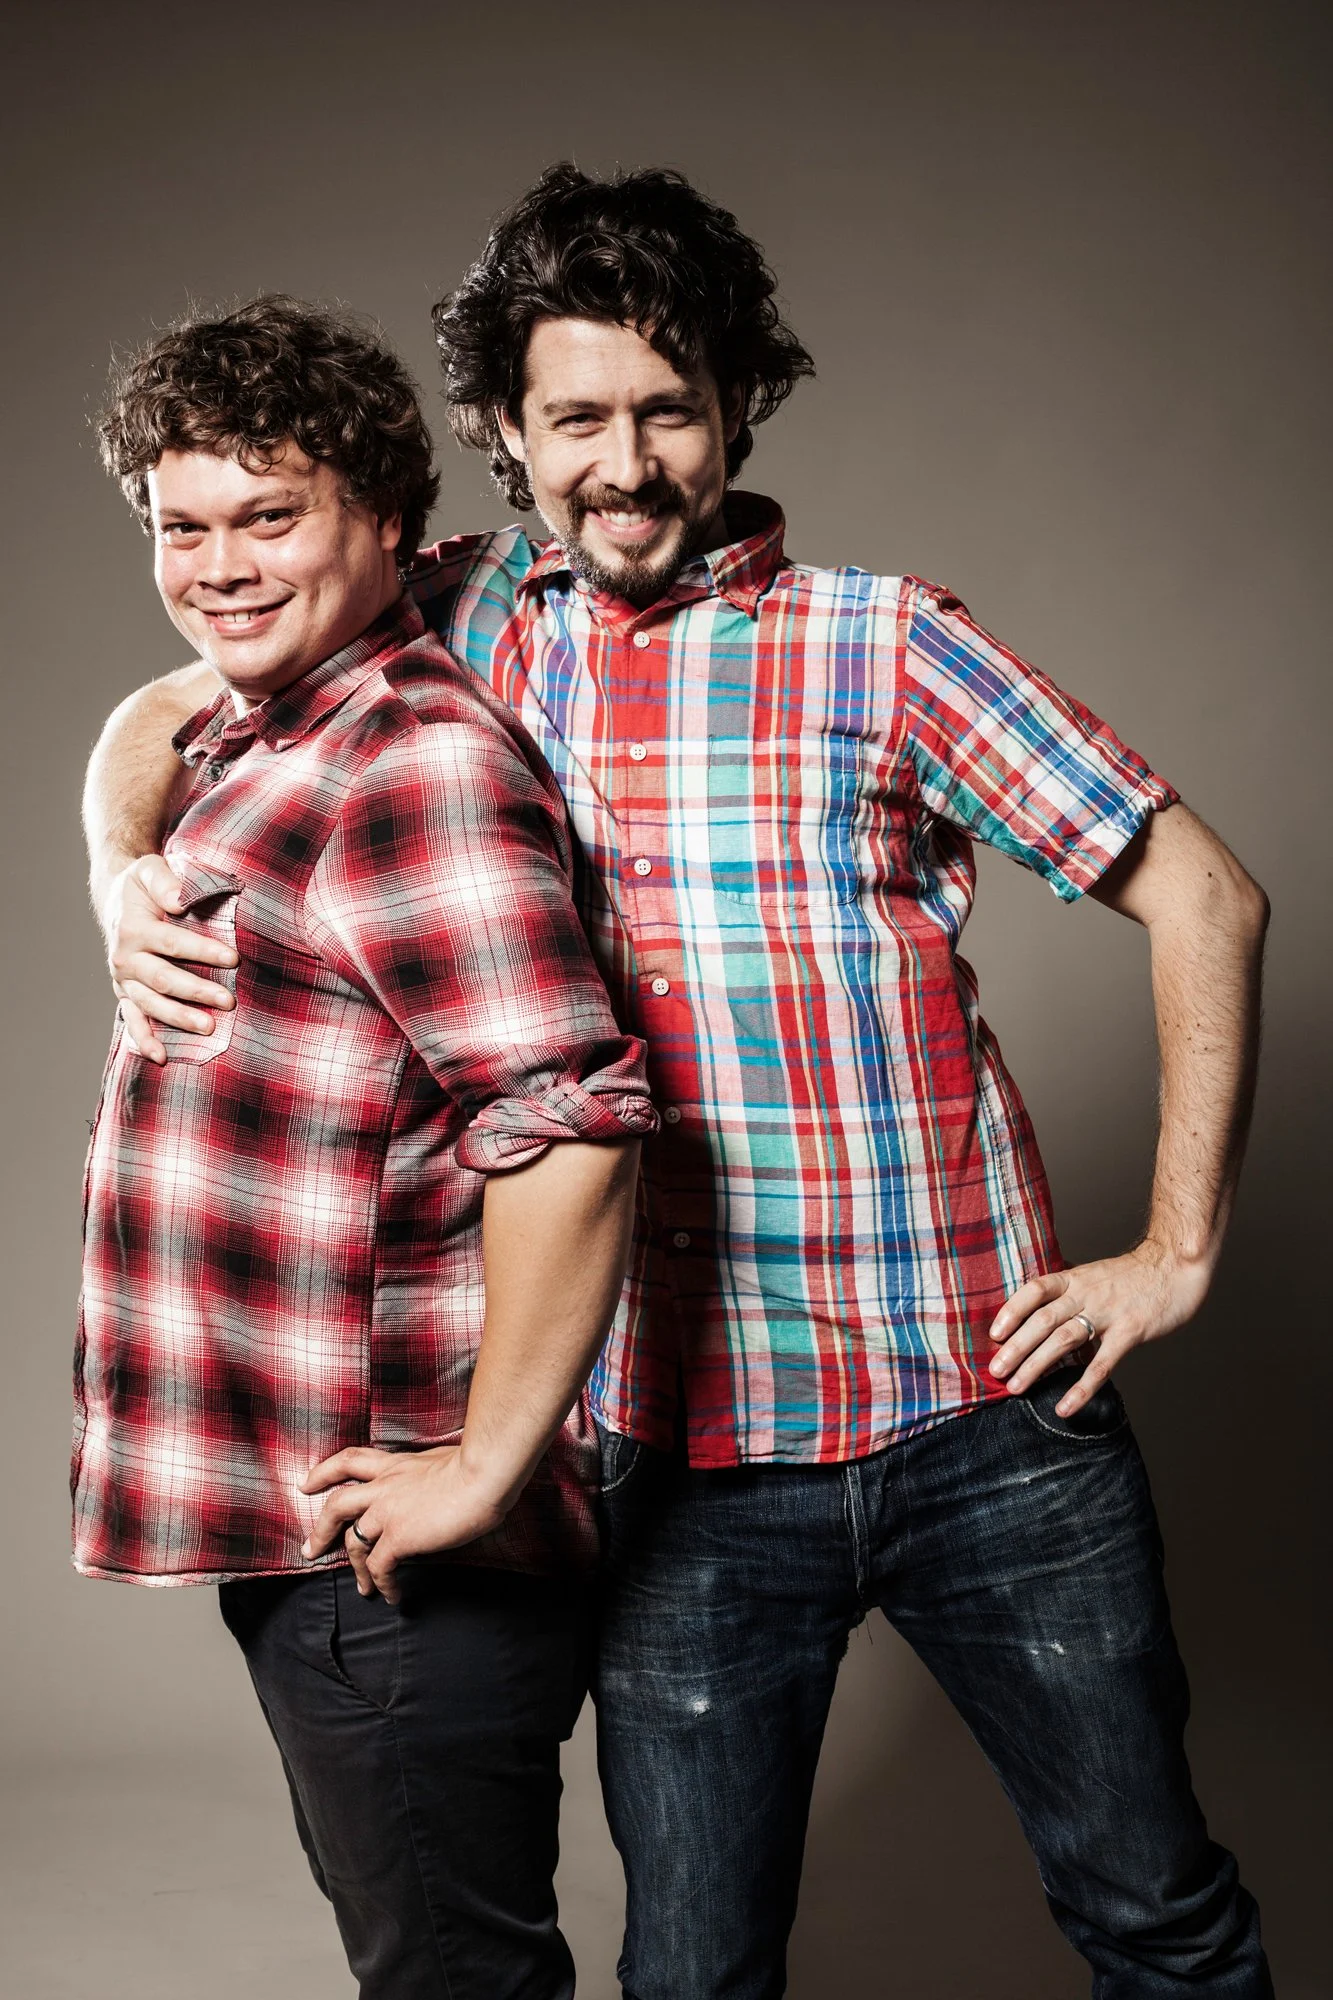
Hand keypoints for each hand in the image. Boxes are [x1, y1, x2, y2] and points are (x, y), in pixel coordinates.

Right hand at [101, 854, 236, 1063]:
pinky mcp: (126, 994)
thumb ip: (164, 881)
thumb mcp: (149, 870)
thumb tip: (181, 899)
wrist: (118, 900)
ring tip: (209, 1028)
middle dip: (197, 991)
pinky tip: (160, 1057)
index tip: (233, 959)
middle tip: (228, 1001)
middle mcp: (124, 958)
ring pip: (151, 1004)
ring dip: (178, 1018)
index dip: (202, 952)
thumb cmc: (143, 885)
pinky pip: (132, 1020)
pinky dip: (143, 1040)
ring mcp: (124, 980)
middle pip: (163, 979)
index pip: (171, 943)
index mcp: (133, 928)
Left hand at [299, 1445, 510, 1604]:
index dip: (324, 1472)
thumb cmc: (476, 1464)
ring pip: (352, 1542)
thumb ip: (428, 1471)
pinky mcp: (398, 1537)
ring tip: (361, 1588)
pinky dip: (382, 1584)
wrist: (482, 1475)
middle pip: (337, 1505)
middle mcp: (384, 1486)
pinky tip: (391, 1595)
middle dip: (320, 1529)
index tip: (307, 1482)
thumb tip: (437, 1480)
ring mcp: (387, 1513)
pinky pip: (378, 1567)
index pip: (350, 1461)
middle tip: (311, 1549)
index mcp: (395, 1465)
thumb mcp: (442, 1458)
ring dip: (353, 1568)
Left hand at [987, 1240, 1211, 1416]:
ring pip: (1064, 1340)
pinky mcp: (1130, 1332)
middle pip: (1042, 1320)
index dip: (1011, 1311)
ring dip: (1036, 1366)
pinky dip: (1081, 1388)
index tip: (994, 1334)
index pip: (1034, 1290)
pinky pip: (1101, 1364)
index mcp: (1075, 1279)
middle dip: (1015, 1347)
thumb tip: (1037, 1309)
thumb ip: (1068, 1292)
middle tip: (995, 1372)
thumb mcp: (1093, 1275)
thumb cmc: (1133, 1276)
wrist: (1176, 1265)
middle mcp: (1086, 1294)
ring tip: (1016, 1388)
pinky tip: (1064, 1407)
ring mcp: (1108, 1313)